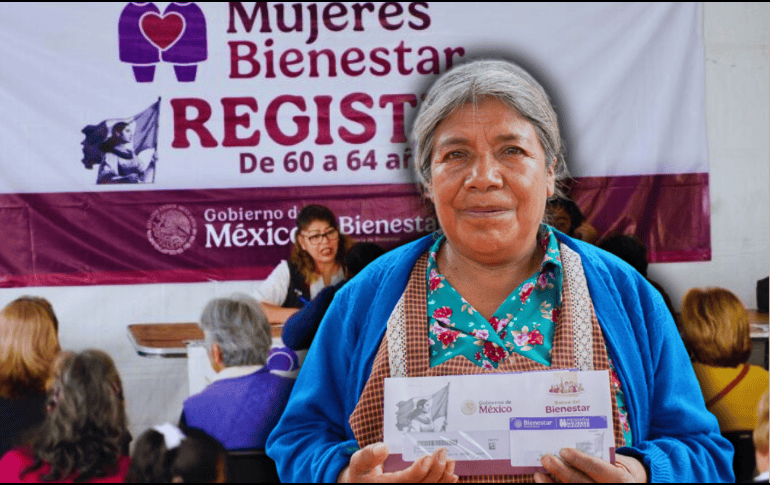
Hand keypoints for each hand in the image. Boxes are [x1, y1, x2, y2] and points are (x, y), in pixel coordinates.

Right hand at [337, 443, 457, 482]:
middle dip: (435, 471)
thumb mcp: (358, 462)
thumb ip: (368, 455)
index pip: (404, 482)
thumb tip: (383, 448)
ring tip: (450, 462)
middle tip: (442, 452)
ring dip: (443, 479)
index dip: (417, 472)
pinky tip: (452, 477)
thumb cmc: (361, 473)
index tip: (427, 457)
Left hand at [534, 448, 647, 482]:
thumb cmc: (614, 471)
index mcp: (619, 480)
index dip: (580, 460)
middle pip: (581, 483)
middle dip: (561, 471)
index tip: (564, 450)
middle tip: (546, 458)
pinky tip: (542, 483)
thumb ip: (597, 456)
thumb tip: (566, 447)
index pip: (598, 469)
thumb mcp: (614, 463)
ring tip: (539, 474)